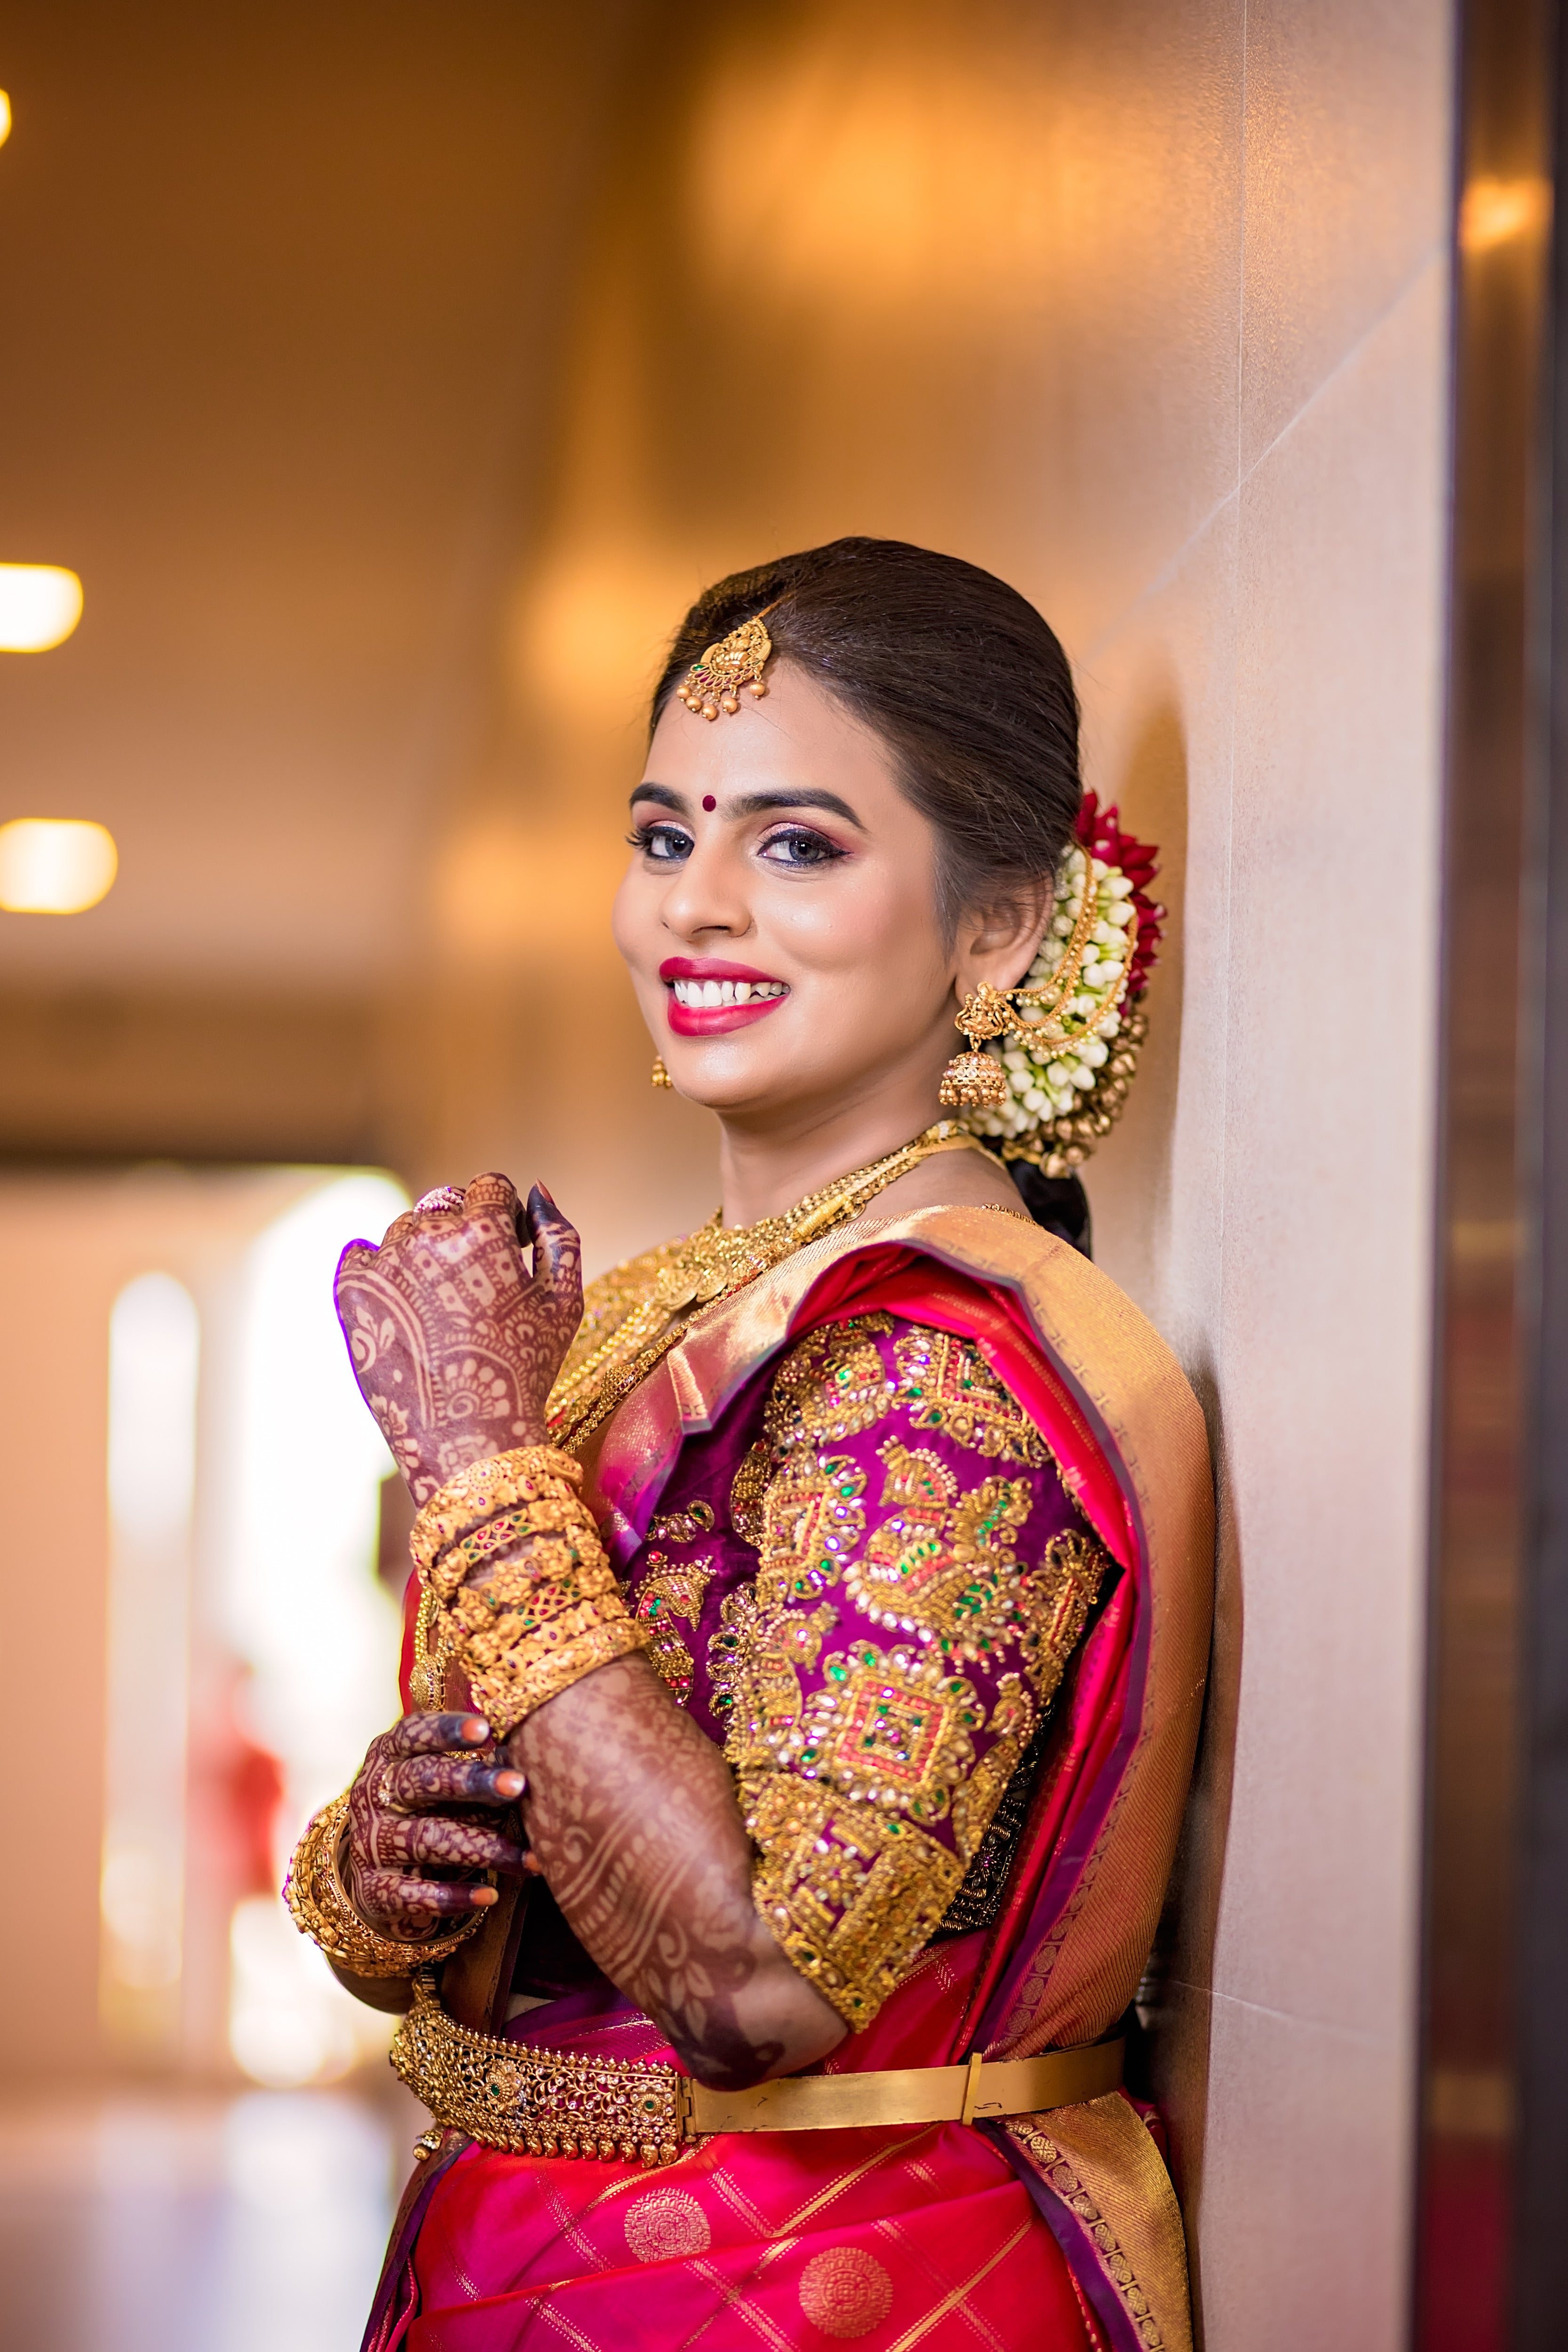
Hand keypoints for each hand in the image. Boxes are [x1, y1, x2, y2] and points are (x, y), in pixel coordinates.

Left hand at [334, 1172, 581, 1502]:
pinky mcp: (352, 1293)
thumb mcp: (564, 1301)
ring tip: (442, 1306)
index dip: (505, 1214)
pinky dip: (376, 1266)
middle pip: (446, 1203)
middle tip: (477, 1284)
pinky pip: (357, 1254)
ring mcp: (384, 1264)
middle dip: (465, 1229)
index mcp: (483, 1231)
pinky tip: (401, 1298)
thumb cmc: (524, 1370)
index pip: (490, 1187)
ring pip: (404, 1228)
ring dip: (424, 1250)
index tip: (511, 1247)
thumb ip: (559, 1235)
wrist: (469, 1438)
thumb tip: (537, 1190)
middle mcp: (428, 1236)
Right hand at [343, 1711, 531, 1940]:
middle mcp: (373, 1795)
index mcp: (389, 1757)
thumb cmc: (428, 1812)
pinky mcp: (374, 1889)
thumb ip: (474, 1766)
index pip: (413, 1735)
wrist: (381, 1878)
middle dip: (472, 1782)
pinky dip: (455, 1895)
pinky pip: (416, 1893)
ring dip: (485, 1848)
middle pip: (422, 1781)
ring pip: (429, 1839)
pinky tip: (490, 1895)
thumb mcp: (440, 1782)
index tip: (485, 1729)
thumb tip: (529, 1752)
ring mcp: (370, 1843)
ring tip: (531, 1858)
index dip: (447, 1730)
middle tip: (518, 1786)